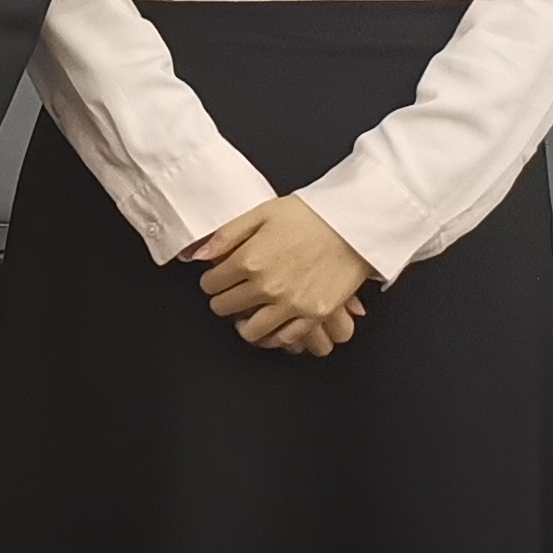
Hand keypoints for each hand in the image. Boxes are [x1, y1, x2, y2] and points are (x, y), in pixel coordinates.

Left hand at [190, 195, 371, 353]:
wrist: (353, 224)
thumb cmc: (309, 215)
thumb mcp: (260, 213)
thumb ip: (225, 236)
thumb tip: (199, 255)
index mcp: (249, 260)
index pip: (211, 284)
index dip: (211, 280)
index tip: (218, 278)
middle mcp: (267, 286)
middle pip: (224, 307)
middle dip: (223, 299)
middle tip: (231, 293)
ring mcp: (291, 304)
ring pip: (250, 331)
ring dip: (243, 323)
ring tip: (246, 314)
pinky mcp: (314, 314)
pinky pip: (285, 338)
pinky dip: (272, 337)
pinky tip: (270, 327)